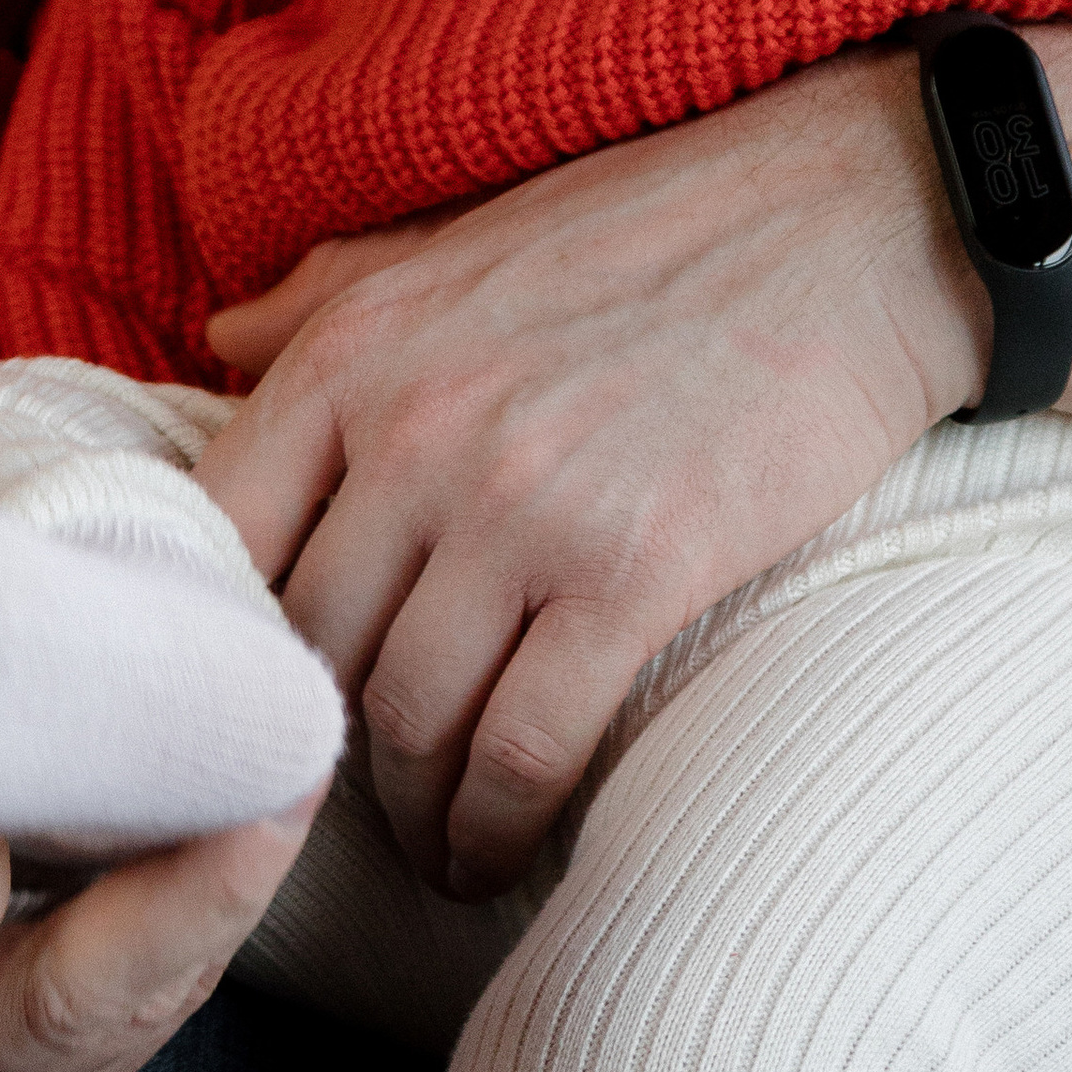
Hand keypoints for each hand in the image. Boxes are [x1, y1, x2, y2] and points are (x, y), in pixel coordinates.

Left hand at [195, 45, 985, 899]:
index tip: (252, 701)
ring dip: (411, 813)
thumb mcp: (456, 240)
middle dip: (320, 752)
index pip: (217, 539)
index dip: (219, 646)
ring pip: (408, 723)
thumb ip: (326, 297)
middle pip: (309, 654)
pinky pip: (521, 751)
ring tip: (431, 843)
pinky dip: (495, 828)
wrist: (854, 222)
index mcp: (354, 352)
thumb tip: (218, 330)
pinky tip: (498, 850)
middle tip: (350, 802)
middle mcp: (414, 430)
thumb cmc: (654, 230)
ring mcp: (521, 505)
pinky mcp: (635, 573)